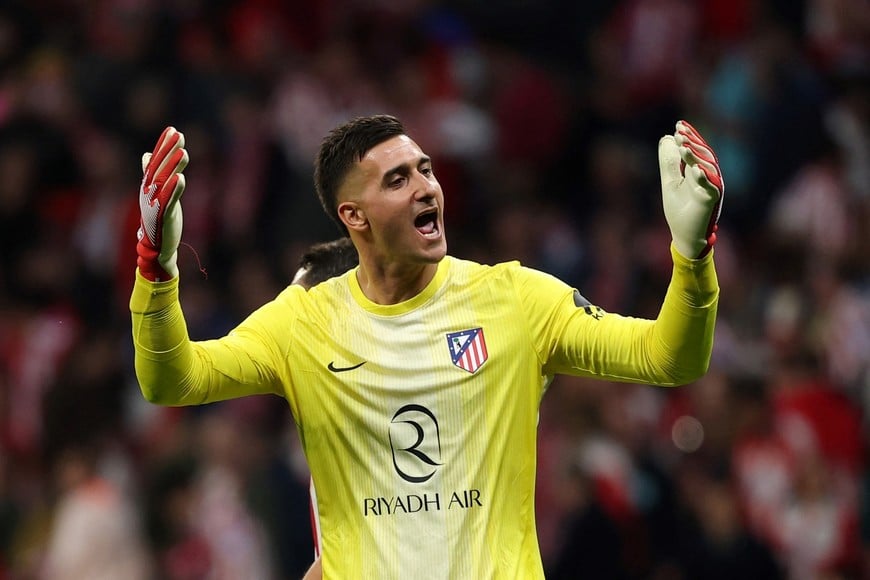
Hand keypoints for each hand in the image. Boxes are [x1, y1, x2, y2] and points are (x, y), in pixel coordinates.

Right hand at [136, 127, 187, 280]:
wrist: (156, 248)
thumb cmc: (157, 219)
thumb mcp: (156, 193)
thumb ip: (153, 173)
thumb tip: (148, 154)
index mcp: (148, 186)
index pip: (155, 161)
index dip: (163, 145)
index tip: (172, 130)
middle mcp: (148, 193)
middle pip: (158, 168)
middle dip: (168, 151)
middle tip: (178, 134)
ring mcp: (154, 205)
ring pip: (162, 182)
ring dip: (172, 167)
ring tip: (183, 152)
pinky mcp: (163, 218)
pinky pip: (167, 201)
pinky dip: (173, 189)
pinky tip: (181, 178)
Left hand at [658, 120, 723, 258]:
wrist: (684, 235)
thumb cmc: (680, 210)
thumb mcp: (670, 182)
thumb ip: (669, 162)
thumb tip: (666, 139)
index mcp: (698, 171)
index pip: (696, 149)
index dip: (690, 136)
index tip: (679, 125)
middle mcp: (708, 177)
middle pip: (704, 154)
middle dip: (692, 142)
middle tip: (680, 132)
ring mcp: (711, 188)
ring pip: (708, 167)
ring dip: (696, 155)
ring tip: (683, 145)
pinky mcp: (711, 201)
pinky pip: (711, 187)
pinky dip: (703, 178)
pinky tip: (694, 169)